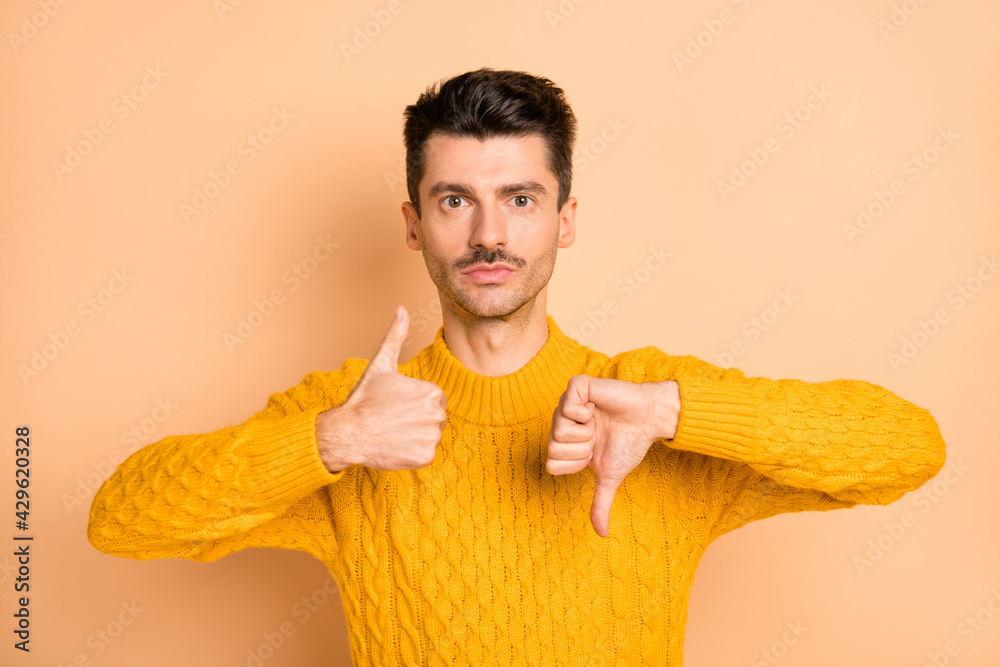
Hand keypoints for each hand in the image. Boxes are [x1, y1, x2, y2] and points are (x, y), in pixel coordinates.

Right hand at [316, 306, 447, 471]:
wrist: (348, 432)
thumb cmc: (365, 398)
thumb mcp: (381, 364)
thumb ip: (396, 337)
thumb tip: (401, 309)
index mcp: (432, 392)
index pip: (434, 399)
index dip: (415, 402)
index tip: (396, 405)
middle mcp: (436, 414)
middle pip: (435, 418)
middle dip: (417, 419)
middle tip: (393, 419)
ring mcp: (431, 438)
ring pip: (430, 436)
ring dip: (415, 436)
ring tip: (393, 431)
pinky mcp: (425, 458)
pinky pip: (425, 454)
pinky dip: (412, 453)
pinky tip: (395, 445)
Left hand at [546, 376, 678, 537]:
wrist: (648, 421)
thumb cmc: (629, 444)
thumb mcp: (609, 477)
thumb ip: (600, 503)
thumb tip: (602, 535)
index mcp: (565, 441)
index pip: (551, 463)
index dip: (576, 463)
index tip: (592, 453)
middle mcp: (561, 421)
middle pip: (552, 448)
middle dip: (581, 448)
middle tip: (596, 436)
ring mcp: (567, 403)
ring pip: (558, 429)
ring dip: (586, 431)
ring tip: (598, 422)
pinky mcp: (577, 386)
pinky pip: (567, 407)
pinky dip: (586, 413)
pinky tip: (597, 408)